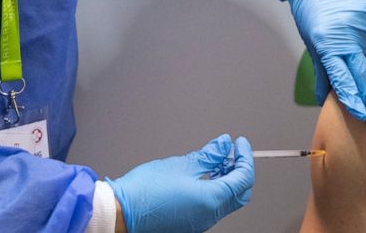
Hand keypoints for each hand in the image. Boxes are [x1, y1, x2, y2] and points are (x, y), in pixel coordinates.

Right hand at [107, 134, 253, 232]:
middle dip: (240, 169)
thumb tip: (224, 144)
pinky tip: (205, 174)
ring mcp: (200, 222)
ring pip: (226, 200)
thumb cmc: (145, 190)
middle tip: (232, 151)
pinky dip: (215, 188)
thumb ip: (210, 155)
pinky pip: (212, 206)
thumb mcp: (182, 164)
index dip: (245, 157)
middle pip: (240, 193)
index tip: (240, 143)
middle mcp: (209, 216)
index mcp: (211, 201)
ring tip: (217, 159)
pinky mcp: (190, 223)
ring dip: (227, 178)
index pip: (243, 178)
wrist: (120, 212)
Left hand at [281, 0, 365, 130]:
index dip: (354, 100)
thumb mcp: (312, 43)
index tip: (364, 117)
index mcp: (328, 43)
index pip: (343, 78)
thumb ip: (323, 72)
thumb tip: (326, 100)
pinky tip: (363, 31)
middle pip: (365, 73)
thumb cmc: (312, 13)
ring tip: (356, 43)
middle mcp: (347, 33)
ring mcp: (363, 21)